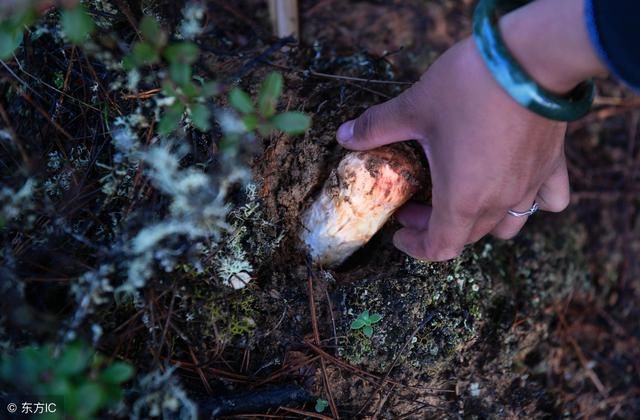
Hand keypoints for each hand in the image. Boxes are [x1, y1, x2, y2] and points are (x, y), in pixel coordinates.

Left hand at [336, 38, 569, 260]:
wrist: (532, 57)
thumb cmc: (469, 88)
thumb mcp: (413, 108)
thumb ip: (376, 127)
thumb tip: (345, 136)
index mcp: (462, 199)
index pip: (440, 248)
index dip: (416, 246)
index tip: (400, 231)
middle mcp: (499, 201)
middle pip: (467, 235)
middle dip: (436, 226)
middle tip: (414, 203)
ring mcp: (530, 186)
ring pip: (506, 224)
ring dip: (479, 219)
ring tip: (461, 194)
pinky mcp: (553, 164)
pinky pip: (548, 199)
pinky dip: (531, 201)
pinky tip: (516, 183)